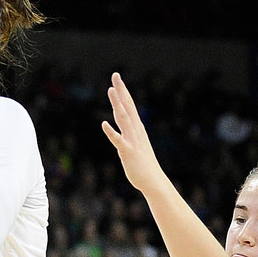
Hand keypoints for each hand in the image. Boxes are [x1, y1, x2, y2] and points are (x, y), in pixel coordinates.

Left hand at [101, 72, 169, 194]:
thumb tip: (122, 128)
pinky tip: (104, 124)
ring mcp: (132, 140)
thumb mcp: (136, 144)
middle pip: (127, 106)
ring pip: (123, 118)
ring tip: (111, 90)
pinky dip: (111, 132)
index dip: (123, 91)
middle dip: (121, 90)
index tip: (118, 78)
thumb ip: (129, 135)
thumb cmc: (143, 165)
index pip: (129, 105)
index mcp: (137, 128)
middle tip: (116, 75)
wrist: (153, 181)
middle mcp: (136, 131)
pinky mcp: (128, 152)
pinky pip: (118, 140)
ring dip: (117, 104)